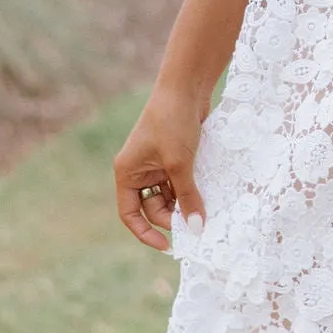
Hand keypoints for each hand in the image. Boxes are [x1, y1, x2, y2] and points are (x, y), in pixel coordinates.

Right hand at [113, 85, 206, 251]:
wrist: (186, 86)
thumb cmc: (173, 122)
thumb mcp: (180, 164)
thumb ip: (187, 197)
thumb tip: (195, 228)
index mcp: (127, 172)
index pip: (130, 214)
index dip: (146, 233)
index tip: (168, 246)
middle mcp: (138, 170)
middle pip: (152, 207)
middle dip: (172, 217)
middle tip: (196, 223)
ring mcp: (156, 163)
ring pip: (168, 196)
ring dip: (184, 203)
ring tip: (203, 209)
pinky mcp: (174, 156)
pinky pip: (179, 182)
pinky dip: (191, 190)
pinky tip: (206, 194)